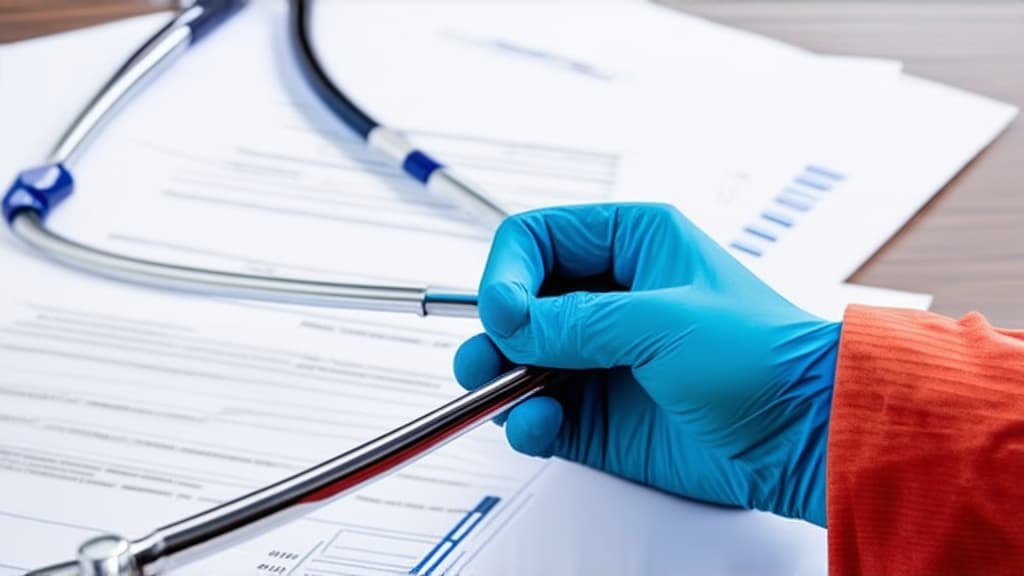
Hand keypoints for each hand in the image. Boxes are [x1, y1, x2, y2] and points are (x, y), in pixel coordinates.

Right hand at [453, 204, 838, 525]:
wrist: (799, 437)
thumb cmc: (763, 358)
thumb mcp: (667, 322)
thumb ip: (579, 322)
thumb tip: (511, 322)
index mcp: (630, 245)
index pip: (537, 239)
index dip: (508, 272)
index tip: (503, 312)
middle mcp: (607, 297)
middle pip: (517, 299)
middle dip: (496, 327)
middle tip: (491, 356)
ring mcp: (597, 357)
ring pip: (517, 357)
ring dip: (498, 376)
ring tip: (498, 393)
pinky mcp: (594, 412)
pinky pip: (534, 411)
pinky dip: (523, 420)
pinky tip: (536, 425)